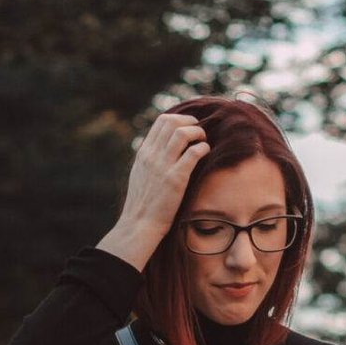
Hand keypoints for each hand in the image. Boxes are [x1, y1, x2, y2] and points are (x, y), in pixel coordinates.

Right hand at [105, 109, 209, 263]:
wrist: (140, 224)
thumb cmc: (143, 204)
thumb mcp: (140, 175)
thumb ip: (150, 159)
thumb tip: (162, 148)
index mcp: (144, 153)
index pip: (161, 122)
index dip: (179, 119)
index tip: (189, 127)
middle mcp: (152, 156)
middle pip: (172, 122)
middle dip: (190, 122)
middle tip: (199, 132)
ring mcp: (163, 166)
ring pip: (182, 133)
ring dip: (198, 133)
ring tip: (203, 141)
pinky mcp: (175, 179)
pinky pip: (193, 153)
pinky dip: (203, 148)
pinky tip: (206, 153)